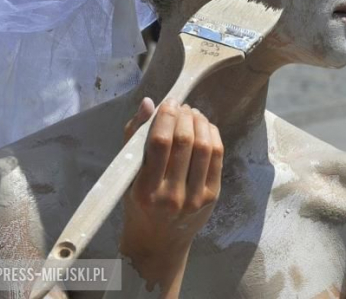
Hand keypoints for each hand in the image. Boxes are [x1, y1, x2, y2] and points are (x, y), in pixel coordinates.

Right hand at [120, 98, 223, 294]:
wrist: (159, 243)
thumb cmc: (138, 205)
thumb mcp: (127, 177)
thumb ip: (134, 138)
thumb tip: (148, 103)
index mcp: (145, 190)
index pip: (160, 143)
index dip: (166, 116)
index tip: (168, 102)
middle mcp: (171, 196)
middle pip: (185, 142)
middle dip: (184, 116)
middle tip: (181, 106)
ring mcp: (195, 197)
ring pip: (205, 147)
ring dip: (200, 123)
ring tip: (193, 114)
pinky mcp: (212, 196)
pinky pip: (217, 157)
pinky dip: (213, 136)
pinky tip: (205, 128)